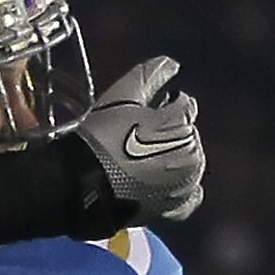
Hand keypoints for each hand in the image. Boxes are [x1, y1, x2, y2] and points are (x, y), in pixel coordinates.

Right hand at [71, 55, 203, 223]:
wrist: (81, 184)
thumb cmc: (101, 136)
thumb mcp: (122, 96)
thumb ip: (151, 75)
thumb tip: (173, 64)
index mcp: (184, 123)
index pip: (184, 104)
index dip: (163, 105)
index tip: (140, 113)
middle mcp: (193, 154)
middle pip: (188, 135)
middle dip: (168, 133)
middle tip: (136, 139)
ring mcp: (186, 185)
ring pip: (188, 164)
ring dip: (172, 159)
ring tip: (142, 162)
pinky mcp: (174, 210)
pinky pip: (188, 199)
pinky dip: (180, 190)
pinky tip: (164, 185)